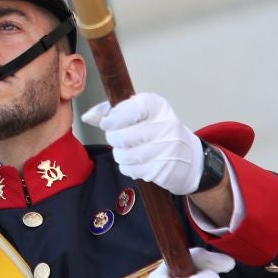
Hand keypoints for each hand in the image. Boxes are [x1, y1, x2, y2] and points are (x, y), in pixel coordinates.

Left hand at [83, 93, 204, 194]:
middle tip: (118, 138)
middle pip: (122, 136)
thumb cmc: (159, 131)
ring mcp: (166, 149)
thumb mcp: (142, 113)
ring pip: (124, 155)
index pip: (129, 109)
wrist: (190, 158)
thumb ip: (114, 111)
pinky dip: (129, 167)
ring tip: (129, 150)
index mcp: (158, 106)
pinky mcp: (163, 170)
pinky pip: (130, 170)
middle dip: (113, 138)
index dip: (112, 118)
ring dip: (120, 154)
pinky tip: (139, 161)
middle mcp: (165, 126)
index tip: (107, 123)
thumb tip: (88, 116)